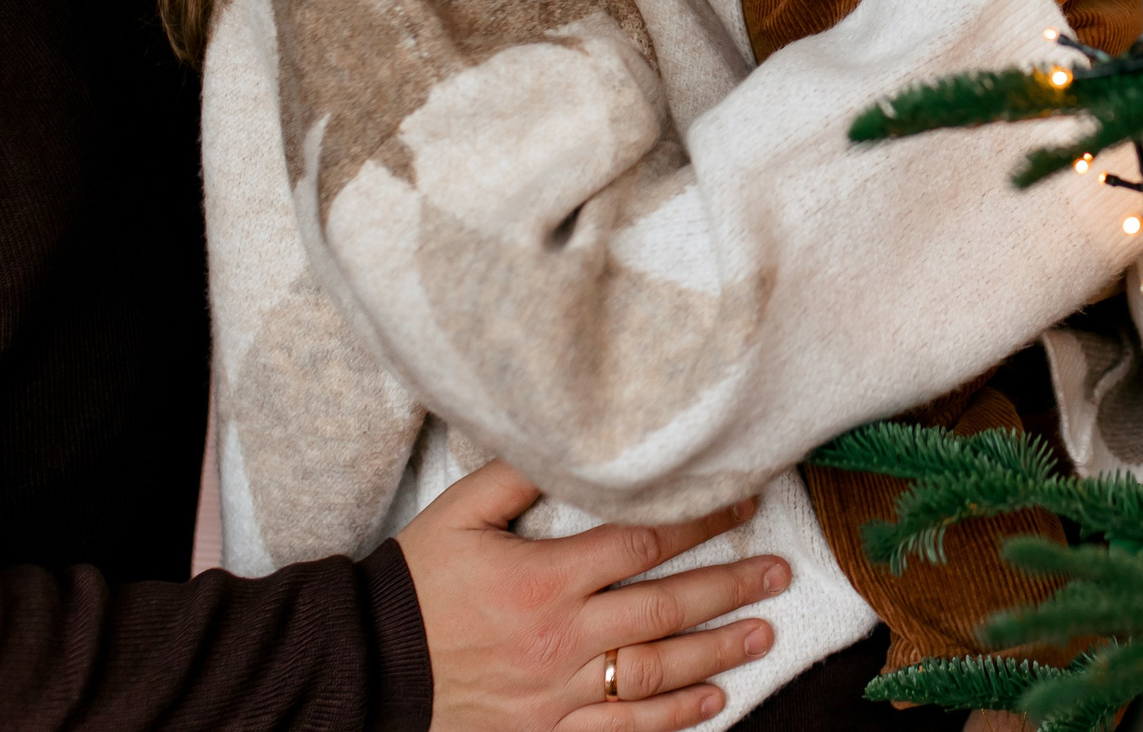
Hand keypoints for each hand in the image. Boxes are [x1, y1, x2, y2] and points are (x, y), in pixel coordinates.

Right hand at [396, 459, 788, 730]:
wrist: (365, 666)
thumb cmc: (412, 583)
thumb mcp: (458, 513)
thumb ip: (520, 475)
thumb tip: (574, 441)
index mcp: (544, 579)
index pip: (642, 542)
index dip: (700, 521)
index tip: (743, 506)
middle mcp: (561, 637)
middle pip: (664, 609)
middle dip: (729, 588)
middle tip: (778, 574)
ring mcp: (556, 692)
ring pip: (654, 673)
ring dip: (716, 652)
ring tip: (762, 632)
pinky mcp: (545, 731)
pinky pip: (621, 730)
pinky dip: (671, 718)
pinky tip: (711, 701)